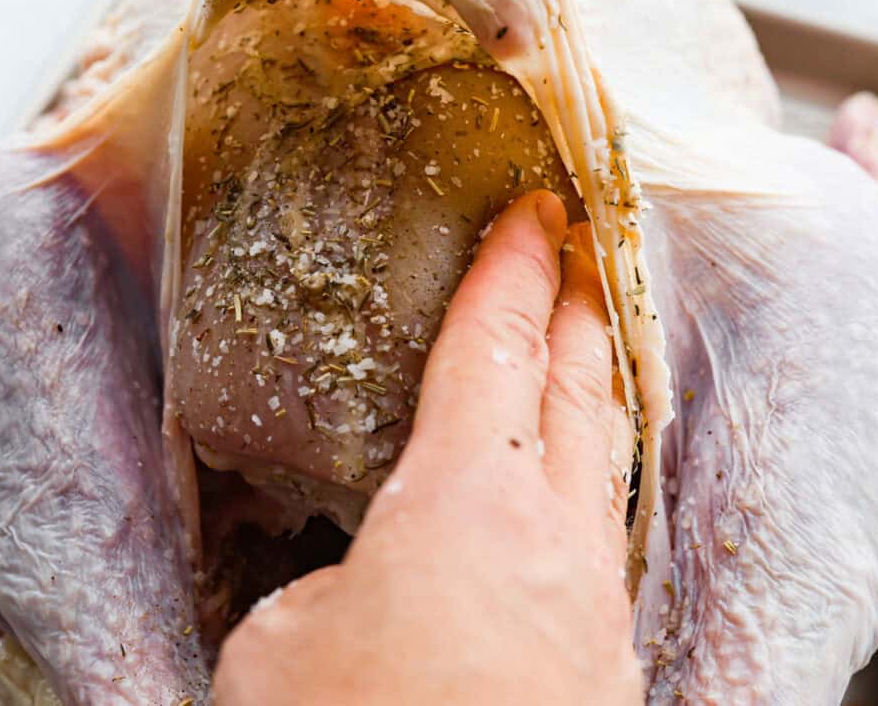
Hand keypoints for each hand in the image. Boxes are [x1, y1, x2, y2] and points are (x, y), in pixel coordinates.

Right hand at [212, 192, 641, 705]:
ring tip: (583, 366)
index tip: (532, 216)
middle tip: (580, 259)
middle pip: (575, 388)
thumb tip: (334, 593)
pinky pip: (597, 541)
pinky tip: (570, 509)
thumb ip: (310, 592)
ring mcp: (589, 602)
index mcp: (465, 500)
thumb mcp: (278, 653)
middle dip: (578, 311)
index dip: (510, 272)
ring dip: (590, 400)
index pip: (493, 349)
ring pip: (598, 464)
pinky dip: (584, 490)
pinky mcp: (598, 666)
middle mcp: (549, 536)